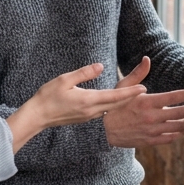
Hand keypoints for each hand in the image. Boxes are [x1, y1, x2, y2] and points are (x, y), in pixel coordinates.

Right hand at [7, 63, 145, 151]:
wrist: (37, 116)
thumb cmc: (48, 96)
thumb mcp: (64, 79)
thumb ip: (84, 73)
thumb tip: (100, 66)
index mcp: (88, 100)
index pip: (114, 96)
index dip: (130, 92)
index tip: (143, 88)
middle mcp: (91, 111)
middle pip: (117, 104)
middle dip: (131, 98)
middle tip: (145, 90)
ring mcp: (88, 116)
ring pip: (111, 109)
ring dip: (123, 102)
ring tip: (134, 95)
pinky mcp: (85, 118)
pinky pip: (104, 112)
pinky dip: (114, 106)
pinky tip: (116, 103)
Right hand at [103, 57, 183, 147]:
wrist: (103, 131)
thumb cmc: (113, 105)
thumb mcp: (123, 86)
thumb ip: (138, 73)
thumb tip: (147, 59)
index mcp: (147, 101)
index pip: (174, 97)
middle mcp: (152, 117)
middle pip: (182, 113)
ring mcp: (152, 130)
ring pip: (179, 126)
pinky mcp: (150, 140)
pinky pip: (170, 137)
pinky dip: (179, 132)